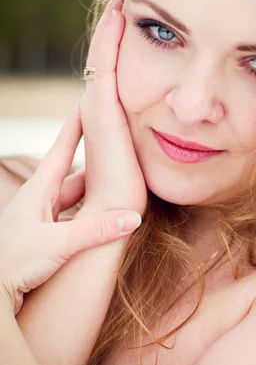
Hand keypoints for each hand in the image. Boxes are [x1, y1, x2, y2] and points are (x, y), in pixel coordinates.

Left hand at [0, 103, 141, 315]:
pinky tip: (100, 224)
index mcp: (39, 190)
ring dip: (92, 194)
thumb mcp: (58, 244)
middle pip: (73, 172)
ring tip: (116, 188)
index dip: (77, 124)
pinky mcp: (41, 235)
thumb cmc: (15, 263)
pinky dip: (86, 217)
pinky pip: (70, 218)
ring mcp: (39, 217)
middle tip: (115, 148)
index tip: (89, 101)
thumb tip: (133, 218)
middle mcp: (38, 199)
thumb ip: (96, 230)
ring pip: (72, 197)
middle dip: (95, 161)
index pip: (63, 148)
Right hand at [77, 0, 147, 220]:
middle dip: (115, 30)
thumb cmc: (132, 194)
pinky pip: (105, 61)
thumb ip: (152, 143)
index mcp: (109, 118)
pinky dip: (110, 36)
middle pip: (106, 59)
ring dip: (111, 25)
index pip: (115, 74)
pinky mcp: (100, 107)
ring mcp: (96, 105)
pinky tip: (119, 13)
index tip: (137, 24)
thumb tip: (182, 134)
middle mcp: (99, 107)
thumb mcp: (145, 160)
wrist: (115, 211)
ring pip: (103, 54)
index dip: (121, 50)